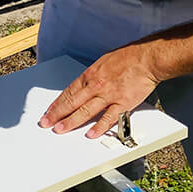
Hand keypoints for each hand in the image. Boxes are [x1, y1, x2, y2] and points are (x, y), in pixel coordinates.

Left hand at [38, 45, 159, 138]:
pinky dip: (99, 127)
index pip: (69, 92)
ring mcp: (108, 95)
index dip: (58, 103)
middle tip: (46, 123)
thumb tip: (84, 86)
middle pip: (72, 102)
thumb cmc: (127, 57)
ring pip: (85, 111)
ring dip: (71, 122)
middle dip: (57, 114)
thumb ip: (93, 76)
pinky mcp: (122, 103)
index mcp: (90, 75)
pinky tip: (90, 134)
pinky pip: (108, 118)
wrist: (146, 58)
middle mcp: (96, 85)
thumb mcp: (103, 62)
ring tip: (60, 129)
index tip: (49, 111)